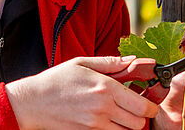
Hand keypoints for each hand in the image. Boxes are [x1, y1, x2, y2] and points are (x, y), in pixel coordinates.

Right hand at [7, 56, 159, 129]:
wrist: (33, 101)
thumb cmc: (57, 81)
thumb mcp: (82, 63)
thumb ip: (111, 63)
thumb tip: (133, 60)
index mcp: (105, 88)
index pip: (143, 106)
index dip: (151, 106)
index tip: (148, 103)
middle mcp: (103, 108)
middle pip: (139, 122)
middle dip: (141, 117)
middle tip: (135, 110)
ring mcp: (95, 124)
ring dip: (128, 126)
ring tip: (121, 116)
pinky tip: (108, 121)